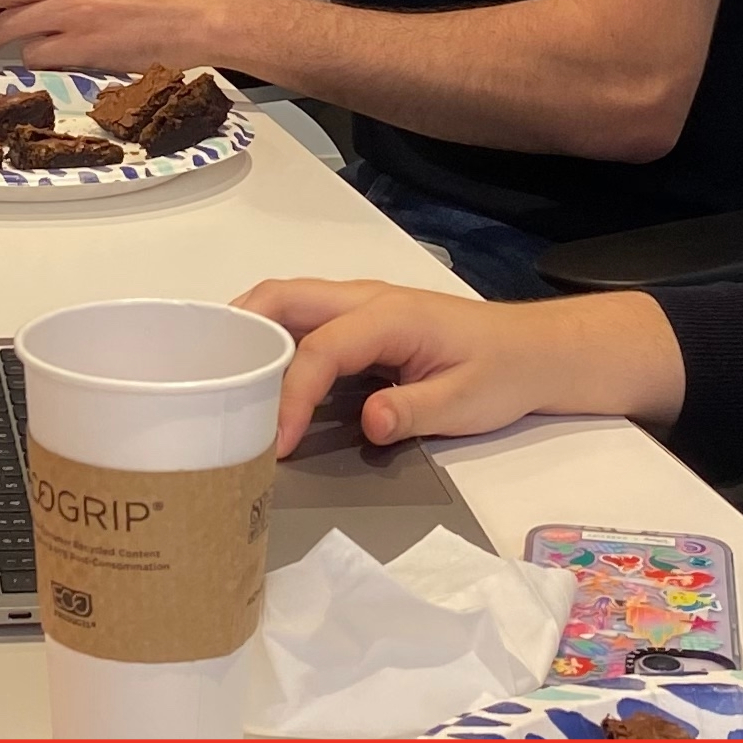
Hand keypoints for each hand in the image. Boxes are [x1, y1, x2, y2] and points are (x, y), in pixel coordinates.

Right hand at [236, 276, 684, 457]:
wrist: (537, 352)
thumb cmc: (504, 373)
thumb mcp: (467, 401)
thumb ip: (413, 409)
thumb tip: (366, 421)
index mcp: (388, 315)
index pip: (319, 349)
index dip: (290, 395)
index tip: (276, 444)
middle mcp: (365, 299)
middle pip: (283, 297)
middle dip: (238, 330)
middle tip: (205, 379)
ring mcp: (361, 306)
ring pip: (288, 302)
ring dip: (249, 330)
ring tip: (216, 376)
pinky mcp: (362, 323)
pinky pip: (303, 320)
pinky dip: (270, 338)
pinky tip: (255, 375)